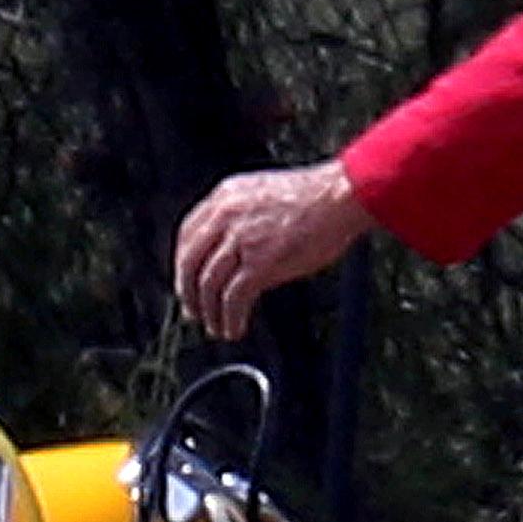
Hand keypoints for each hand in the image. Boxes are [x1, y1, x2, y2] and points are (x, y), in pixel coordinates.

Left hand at [173, 160, 375, 338]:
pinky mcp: (260, 262)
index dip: (183, 263)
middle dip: (188, 293)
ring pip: (208, 284)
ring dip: (209, 312)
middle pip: (189, 262)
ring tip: (217, 326)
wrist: (339, 196)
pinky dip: (230, 318)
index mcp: (225, 196)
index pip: (186, 234)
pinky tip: (234, 327)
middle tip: (194, 311)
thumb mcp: (263, 194)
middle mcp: (226, 216)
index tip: (186, 280)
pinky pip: (234, 298)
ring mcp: (241, 239)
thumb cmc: (315, 196)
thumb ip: (241, 216)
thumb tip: (233, 248)